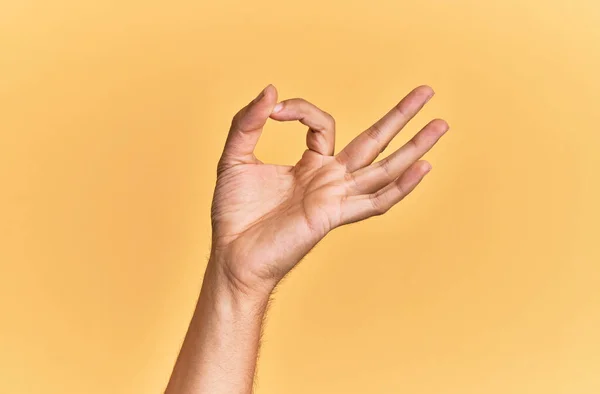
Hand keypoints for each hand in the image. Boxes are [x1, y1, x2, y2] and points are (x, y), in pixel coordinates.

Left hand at [210, 85, 447, 297]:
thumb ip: (248, 122)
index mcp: (309, 165)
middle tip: (427, 91)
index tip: (274, 110)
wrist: (232, 255)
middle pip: (374, 142)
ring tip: (441, 124)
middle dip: (400, 116)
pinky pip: (374, 201)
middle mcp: (329, 179)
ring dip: (414, 146)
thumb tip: (270, 90)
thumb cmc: (235, 214)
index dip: (302, 109)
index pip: (323, 124)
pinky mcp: (333, 216)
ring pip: (384, 168)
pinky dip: (400, 187)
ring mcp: (335, 197)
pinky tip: (422, 169)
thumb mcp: (234, 158)